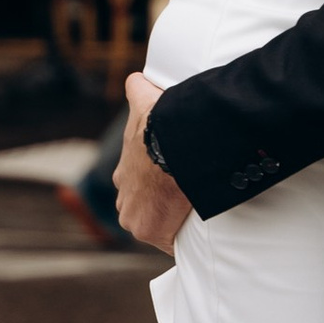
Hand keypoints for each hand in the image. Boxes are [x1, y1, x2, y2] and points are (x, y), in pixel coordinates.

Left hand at [112, 74, 192, 253]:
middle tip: (184, 198)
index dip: (153, 183)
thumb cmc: (161, 127)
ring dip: (169, 224)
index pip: (136, 185)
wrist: (175, 148)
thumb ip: (137, 91)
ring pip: (153, 227)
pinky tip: (199, 232)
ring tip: (194, 216)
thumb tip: (135, 79)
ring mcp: (137, 220)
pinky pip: (171, 243)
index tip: (170, 180)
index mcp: (125, 175)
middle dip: (158, 207)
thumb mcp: (146, 103)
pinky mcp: (154, 234)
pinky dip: (183, 239)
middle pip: (142, 210)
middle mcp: (125, 201)